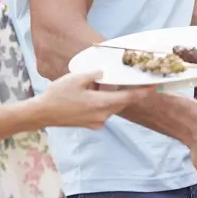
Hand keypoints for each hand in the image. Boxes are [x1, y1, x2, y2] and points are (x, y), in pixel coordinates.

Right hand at [33, 71, 151, 129]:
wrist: (43, 113)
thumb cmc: (58, 94)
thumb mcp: (77, 78)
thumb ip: (95, 74)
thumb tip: (105, 73)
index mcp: (101, 103)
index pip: (128, 98)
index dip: (142, 92)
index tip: (154, 87)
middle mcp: (102, 115)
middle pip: (121, 102)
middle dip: (127, 92)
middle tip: (133, 80)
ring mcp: (97, 122)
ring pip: (111, 106)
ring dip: (112, 96)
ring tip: (99, 84)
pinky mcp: (91, 124)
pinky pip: (103, 111)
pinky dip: (103, 102)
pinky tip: (92, 93)